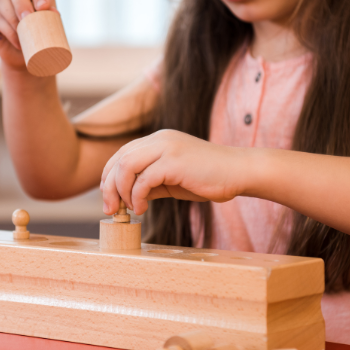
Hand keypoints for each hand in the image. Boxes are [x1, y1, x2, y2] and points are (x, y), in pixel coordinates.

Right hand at [0, 0, 56, 72]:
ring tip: (21, 29)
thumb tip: (55, 13)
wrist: (28, 56)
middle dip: (21, 1)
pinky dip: (8, 30)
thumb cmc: (42, 38)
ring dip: (11, 14)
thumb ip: (53, 19)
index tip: (43, 7)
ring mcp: (2, 2)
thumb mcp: (50, 28)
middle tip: (28, 16)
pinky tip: (18, 41)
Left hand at [100, 129, 258, 214]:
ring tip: (129, 210)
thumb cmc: (211, 177)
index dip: (109, 178)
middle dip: (109, 187)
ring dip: (121, 192)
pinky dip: (138, 197)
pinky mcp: (174, 161)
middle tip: (112, 210)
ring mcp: (166, 147)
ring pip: (126, 166)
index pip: (121, 154)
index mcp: (158, 140)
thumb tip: (129, 197)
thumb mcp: (174, 179)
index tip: (111, 200)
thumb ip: (152, 182)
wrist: (240, 172)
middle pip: (118, 159)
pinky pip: (144, 180)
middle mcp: (159, 139)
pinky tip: (143, 209)